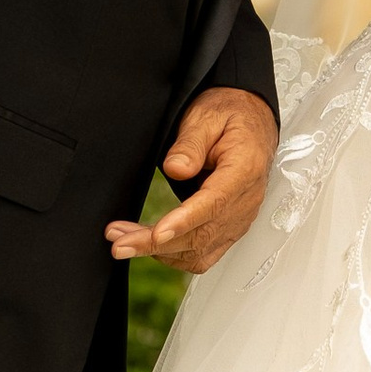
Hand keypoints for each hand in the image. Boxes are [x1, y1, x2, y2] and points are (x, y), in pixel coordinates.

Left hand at [106, 86, 278, 277]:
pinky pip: (205, 254)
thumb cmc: (231, 117)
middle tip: (118, 242)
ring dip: (160, 252)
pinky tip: (150, 245)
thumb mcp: (208, 116)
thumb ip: (191, 143)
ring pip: (200, 251)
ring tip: (123, 241)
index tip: (157, 233)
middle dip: (156, 244)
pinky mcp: (230, 227)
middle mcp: (245, 200)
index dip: (184, 222)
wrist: (251, 123)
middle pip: (201, 234)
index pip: (214, 203)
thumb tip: (175, 168)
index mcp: (244, 169)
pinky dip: (175, 255)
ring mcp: (239, 218)